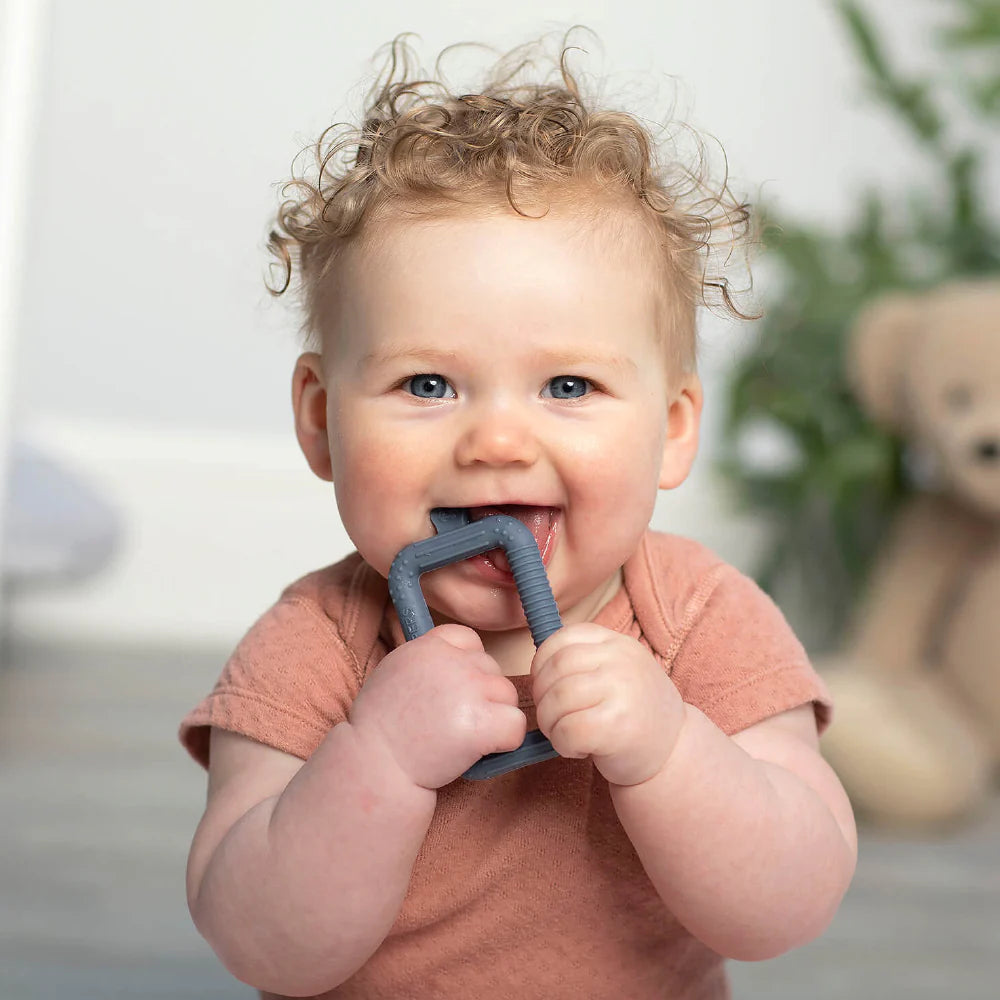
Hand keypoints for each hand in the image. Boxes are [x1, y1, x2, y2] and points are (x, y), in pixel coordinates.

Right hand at [349, 624, 526, 789]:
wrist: (374, 768)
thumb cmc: (381, 728)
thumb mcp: (394, 673)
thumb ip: (428, 662)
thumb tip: (461, 661)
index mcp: (427, 646)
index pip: (469, 640)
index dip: (468, 667)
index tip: (452, 693)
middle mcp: (451, 662)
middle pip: (492, 669)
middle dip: (481, 696)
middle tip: (451, 723)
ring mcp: (468, 690)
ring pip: (508, 696)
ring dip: (494, 718)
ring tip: (460, 738)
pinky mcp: (482, 722)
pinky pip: (516, 726)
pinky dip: (506, 743)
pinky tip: (478, 752)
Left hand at [532, 623, 685, 785]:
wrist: (674, 753)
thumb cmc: (634, 713)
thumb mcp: (618, 670)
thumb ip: (586, 659)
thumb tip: (538, 666)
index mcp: (618, 643)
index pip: (563, 638)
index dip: (542, 662)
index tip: (546, 685)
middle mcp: (622, 662)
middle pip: (556, 669)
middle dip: (542, 696)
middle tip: (553, 716)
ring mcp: (622, 692)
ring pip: (557, 699)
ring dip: (550, 722)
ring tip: (565, 733)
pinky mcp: (617, 728)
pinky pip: (568, 730)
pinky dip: (562, 743)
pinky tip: (580, 749)